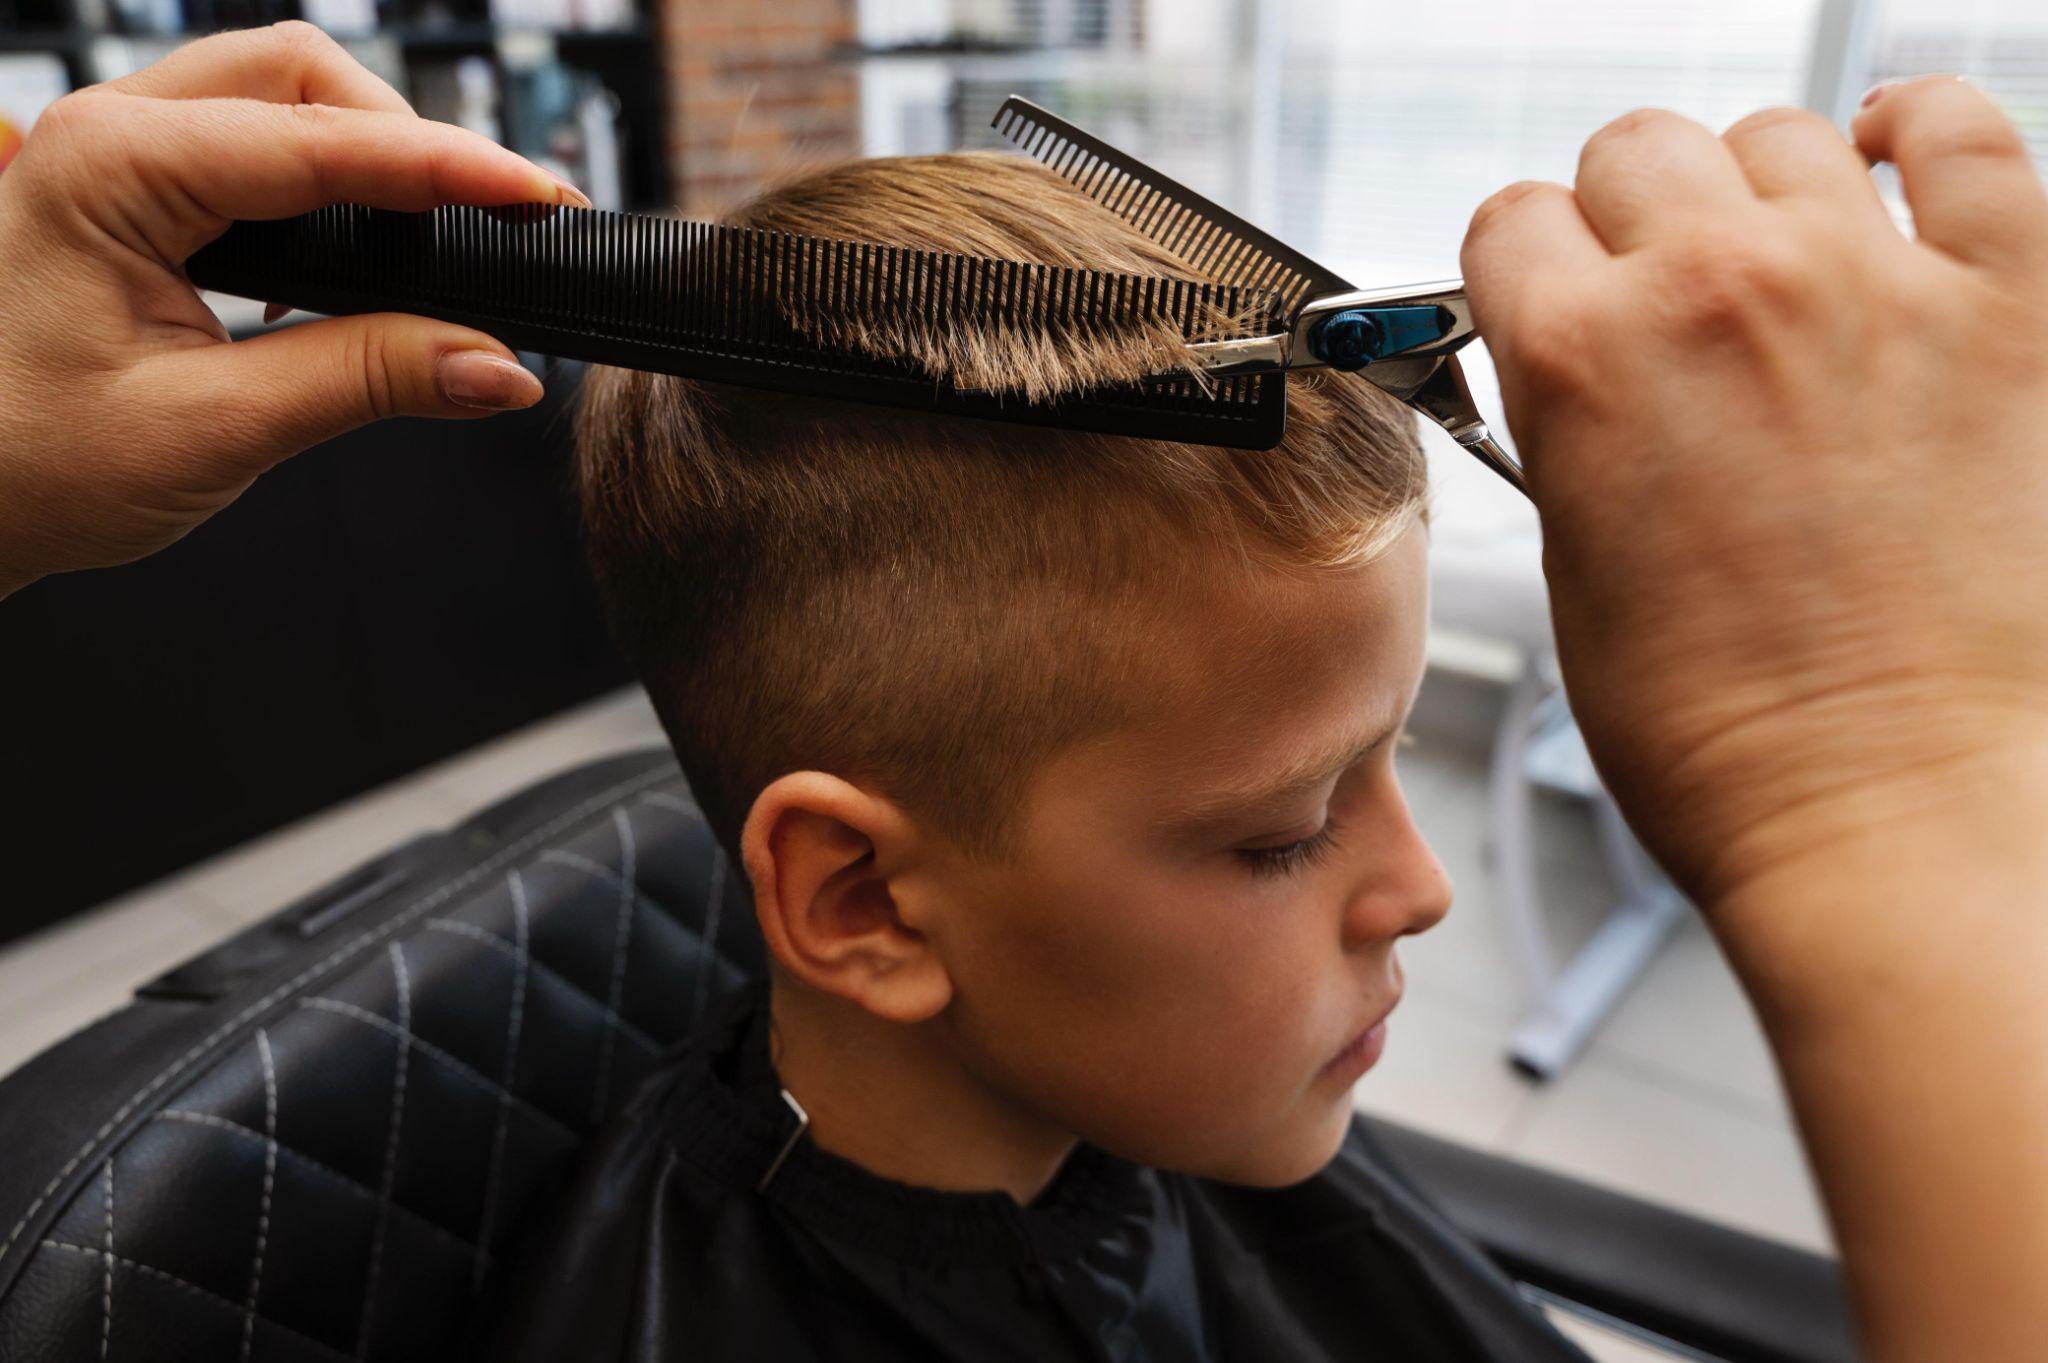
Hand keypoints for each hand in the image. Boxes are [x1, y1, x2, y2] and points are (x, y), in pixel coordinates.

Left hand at [0, 23, 589, 598]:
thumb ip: (368, 380)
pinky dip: (330, 182)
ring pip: (284, 98)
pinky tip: (361, 251)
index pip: (323, 140)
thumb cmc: (26, 465)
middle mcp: (110, 137)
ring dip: (372, 154)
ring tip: (441, 235)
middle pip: (305, 77)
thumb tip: (495, 366)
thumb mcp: (215, 430)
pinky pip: (256, 146)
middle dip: (411, 139)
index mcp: (110, 169)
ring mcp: (119, 159)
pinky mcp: (137, 195)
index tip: (537, 198)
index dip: (448, 167)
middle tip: (496, 220)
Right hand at [1461, 79, 2047, 906]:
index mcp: (1582, 363)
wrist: (1887, 809)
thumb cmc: (1724, 732)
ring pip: (1776, 135)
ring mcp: (1870, 282)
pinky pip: (1962, 129)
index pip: (1511, 221)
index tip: (1547, 297)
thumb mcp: (1572, 570)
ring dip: (1755, 192)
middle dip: (1625, 219)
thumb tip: (1583, 366)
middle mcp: (1717, 292)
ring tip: (1776, 265)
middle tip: (1654, 296)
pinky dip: (1917, 132)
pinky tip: (1890, 169)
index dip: (1522, 267)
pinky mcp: (2007, 303)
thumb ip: (1567, 430)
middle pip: (1634, 152)